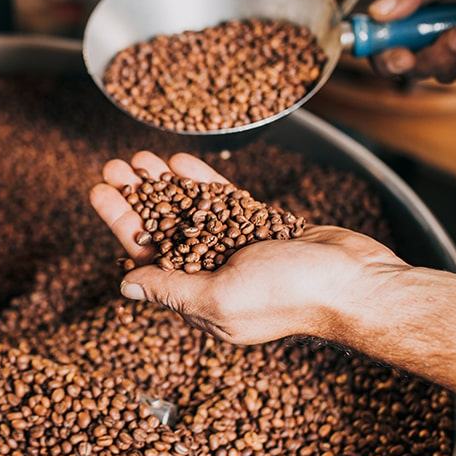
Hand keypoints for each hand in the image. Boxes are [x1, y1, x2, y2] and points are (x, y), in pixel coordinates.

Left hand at [89, 151, 410, 343]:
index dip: (121, 222)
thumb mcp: (220, 295)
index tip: (99, 192)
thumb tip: (126, 287)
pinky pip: (224, 202)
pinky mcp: (263, 228)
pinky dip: (203, 183)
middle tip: (112, 166)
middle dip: (136, 198)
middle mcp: (214, 275)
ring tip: (140, 156)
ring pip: (190, 211)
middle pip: (162, 230)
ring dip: (164, 184)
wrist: (355, 281)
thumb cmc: (291, 294)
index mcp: (199, 300)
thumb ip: (172, 289)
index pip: (146, 256)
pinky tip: (180, 162)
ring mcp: (239, 249)